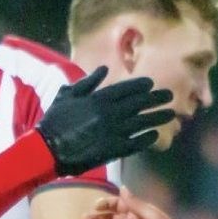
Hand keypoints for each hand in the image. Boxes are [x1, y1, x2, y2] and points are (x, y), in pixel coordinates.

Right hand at [36, 67, 172, 174]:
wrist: (47, 149)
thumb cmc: (54, 121)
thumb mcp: (66, 95)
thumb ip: (87, 82)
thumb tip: (104, 69)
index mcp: (98, 99)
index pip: (127, 89)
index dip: (142, 86)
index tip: (151, 84)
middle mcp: (110, 113)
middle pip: (140, 104)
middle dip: (156, 98)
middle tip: (169, 96)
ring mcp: (113, 132)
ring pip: (142, 122)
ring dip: (158, 117)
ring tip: (170, 114)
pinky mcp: (113, 149)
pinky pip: (136, 143)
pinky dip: (147, 138)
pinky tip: (155, 135)